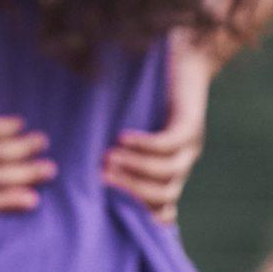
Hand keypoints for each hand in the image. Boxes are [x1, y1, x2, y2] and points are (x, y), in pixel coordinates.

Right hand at [105, 36, 215, 221]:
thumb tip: (81, 166)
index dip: (138, 216)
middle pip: (161, 198)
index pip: (161, 211)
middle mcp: (183, 164)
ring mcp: (190, 146)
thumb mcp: (130, 125)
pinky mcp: (191, 124)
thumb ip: (114, 148)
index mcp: (169, 171)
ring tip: (107, 158)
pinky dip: (144, 145)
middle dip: (129, 191)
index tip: (107, 209)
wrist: (184, 55)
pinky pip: (168, 144)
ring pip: (165, 174)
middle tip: (99, 177)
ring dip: (134, 169)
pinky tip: (122, 136)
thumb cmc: (148, 89)